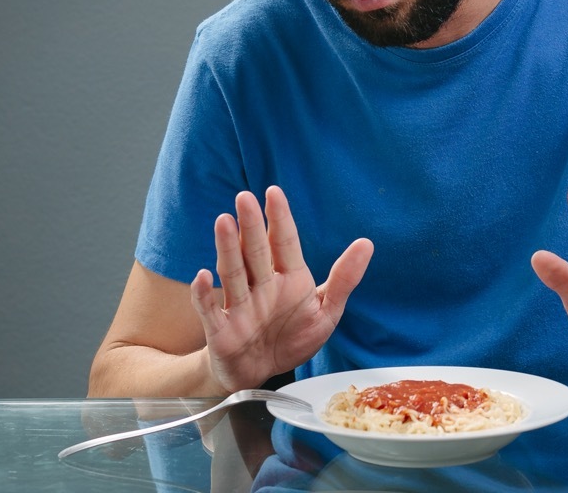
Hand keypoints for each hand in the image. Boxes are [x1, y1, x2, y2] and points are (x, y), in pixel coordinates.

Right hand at [190, 186, 372, 392]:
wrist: (261, 374)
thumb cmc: (292, 337)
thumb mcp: (326, 312)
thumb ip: (344, 279)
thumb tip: (367, 243)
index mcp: (289, 278)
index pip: (284, 243)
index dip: (279, 218)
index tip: (274, 192)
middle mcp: (262, 286)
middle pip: (255, 251)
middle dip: (250, 225)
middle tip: (245, 198)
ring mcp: (240, 305)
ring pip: (232, 272)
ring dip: (227, 248)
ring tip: (224, 222)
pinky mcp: (221, 329)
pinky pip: (210, 310)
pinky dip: (203, 294)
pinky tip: (201, 277)